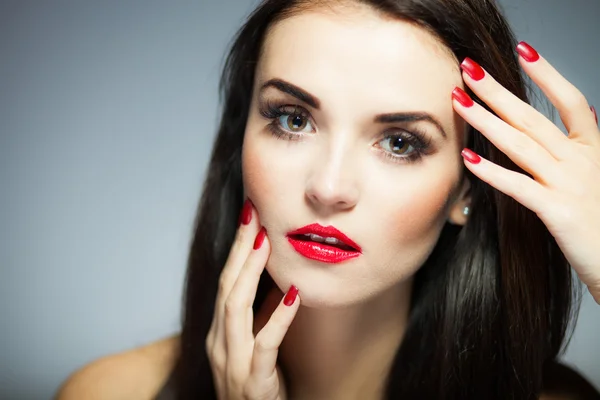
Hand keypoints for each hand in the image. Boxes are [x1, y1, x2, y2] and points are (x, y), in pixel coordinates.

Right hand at [206, 200, 300, 398]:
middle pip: (227, 287)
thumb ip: (262, 316)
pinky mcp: (253, 381)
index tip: (250, 216)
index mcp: (220, 333)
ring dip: (250, 272)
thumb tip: (278, 281)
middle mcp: (220, 344)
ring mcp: (233, 362)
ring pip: (236, 309)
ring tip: (266, 242)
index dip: (236, 248)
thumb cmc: (258, 387)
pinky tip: (294, 295)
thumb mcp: (257, 347)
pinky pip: (265, 344)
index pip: (226, 282)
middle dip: (240, 248)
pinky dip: (278, 317)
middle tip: (254, 213)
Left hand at [451, 42, 599, 303]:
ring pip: (521, 145)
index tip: (523, 49)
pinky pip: (520, 187)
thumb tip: (581, 112)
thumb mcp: (596, 177)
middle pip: (534, 118)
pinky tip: (467, 158)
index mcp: (591, 150)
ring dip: (486, 121)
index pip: (571, 101)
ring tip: (458, 101)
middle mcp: (582, 162)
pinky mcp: (559, 212)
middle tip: (468, 68)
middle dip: (497, 91)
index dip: (549, 74)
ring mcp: (571, 185)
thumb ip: (582, 147)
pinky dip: (492, 172)